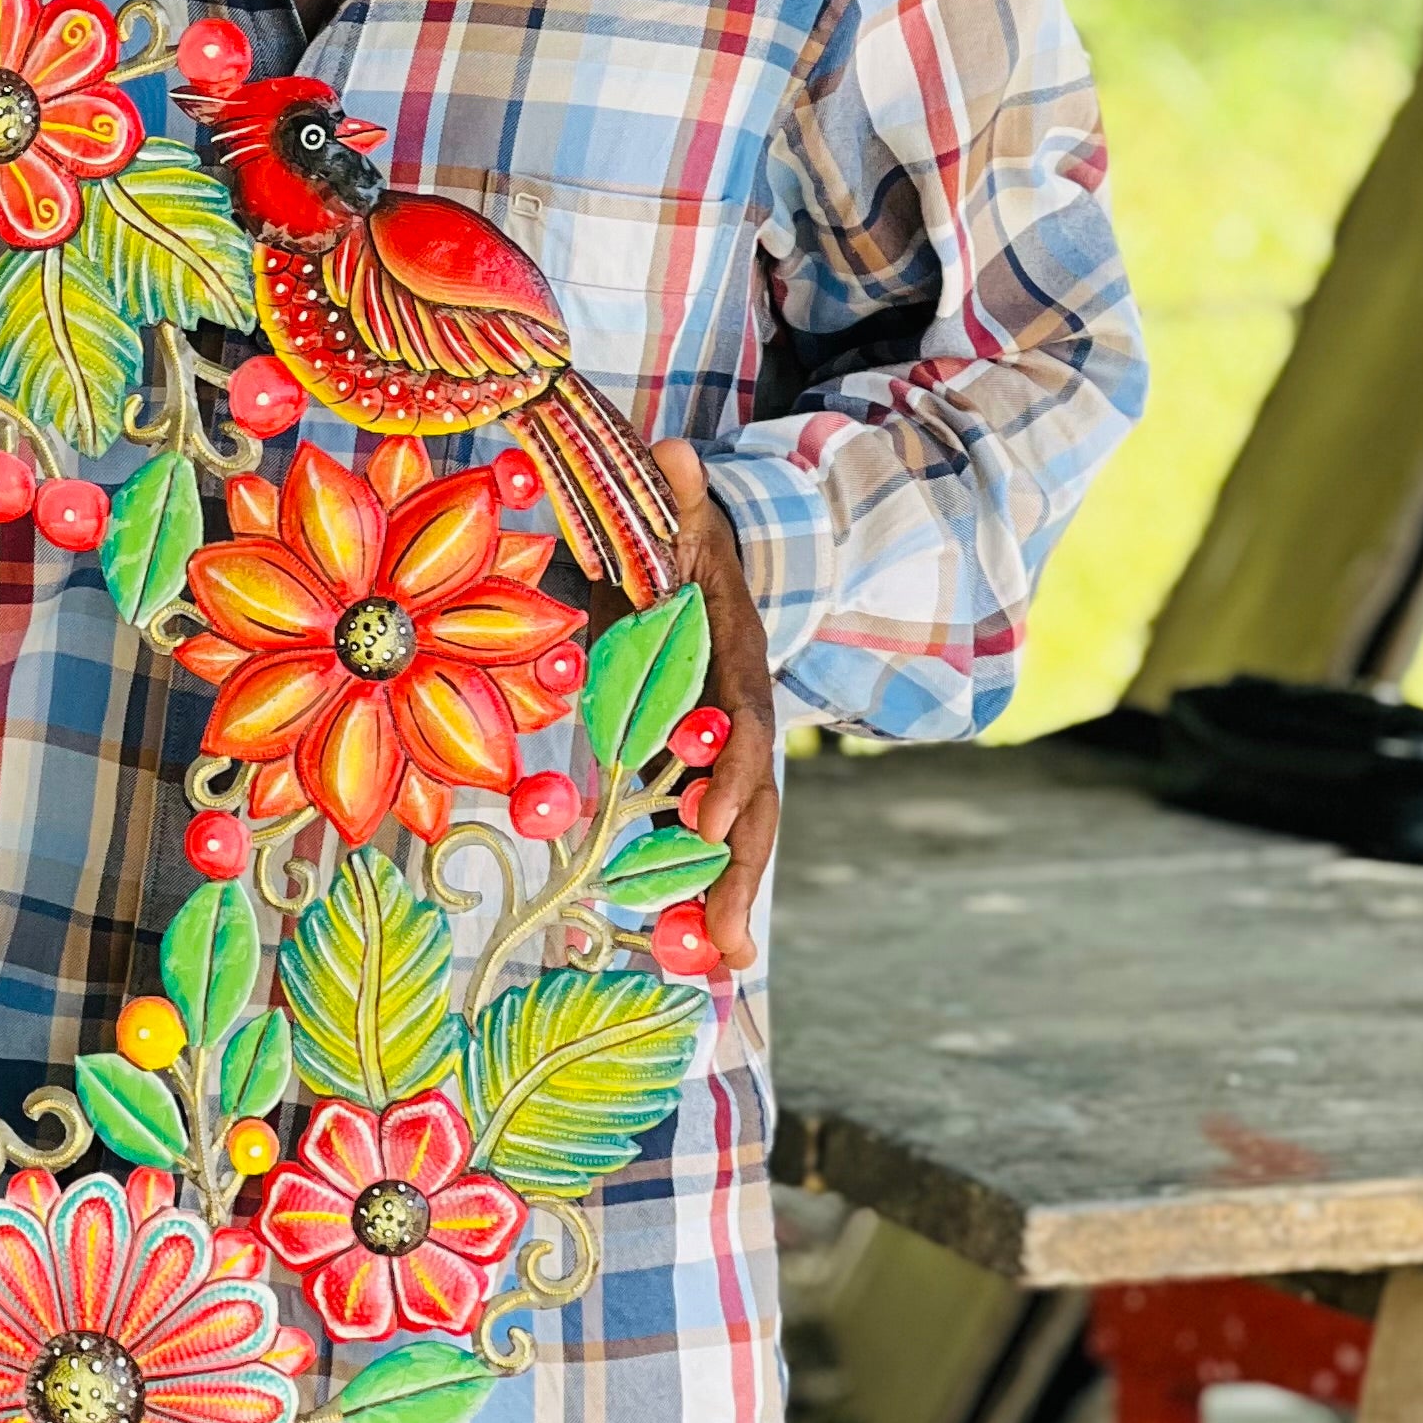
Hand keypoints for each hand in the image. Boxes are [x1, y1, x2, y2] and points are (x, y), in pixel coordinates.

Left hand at [653, 440, 777, 972]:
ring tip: (718, 970)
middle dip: (740, 872)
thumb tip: (671, 451)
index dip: (727, 771)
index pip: (743, 723)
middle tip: (728, 949)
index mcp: (736, 658)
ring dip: (723, 898)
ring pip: (730, 831)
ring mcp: (719, 749)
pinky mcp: (689, 768)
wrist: (699, 556)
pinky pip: (690, 833)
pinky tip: (682, 949)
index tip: (701, 818)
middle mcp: (740, 716)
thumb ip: (672, 494)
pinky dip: (688, 888)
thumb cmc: (679, 538)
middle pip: (751, 801)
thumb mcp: (676, 511)